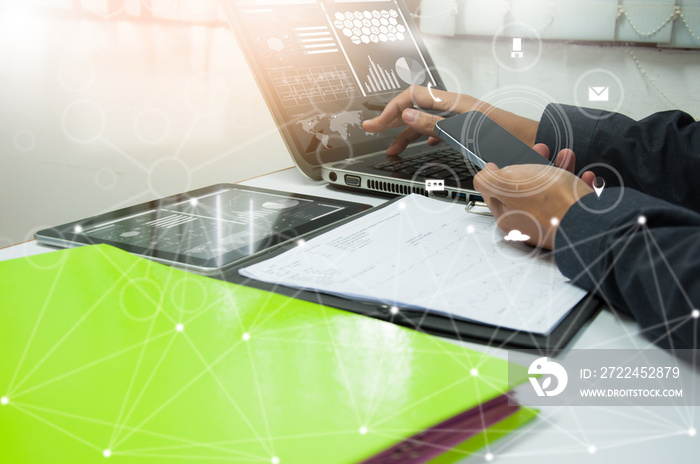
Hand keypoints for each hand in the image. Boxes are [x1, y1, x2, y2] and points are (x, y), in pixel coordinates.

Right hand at [362, 86, 538, 155]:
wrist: (533, 143)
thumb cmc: (507, 136)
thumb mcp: (464, 131)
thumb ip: (434, 124)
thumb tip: (407, 115)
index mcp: (452, 103)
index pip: (411, 98)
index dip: (390, 110)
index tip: (376, 125)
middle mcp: (455, 108)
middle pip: (415, 109)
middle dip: (391, 120)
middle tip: (373, 129)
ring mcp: (460, 118)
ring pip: (426, 122)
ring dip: (407, 134)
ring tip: (394, 150)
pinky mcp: (467, 129)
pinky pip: (439, 129)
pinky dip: (425, 137)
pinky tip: (424, 145)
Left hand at [473, 147, 594, 249]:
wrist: (589, 222)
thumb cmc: (548, 204)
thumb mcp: (507, 183)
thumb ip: (489, 179)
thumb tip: (483, 175)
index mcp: (508, 214)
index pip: (498, 191)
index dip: (504, 169)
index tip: (511, 156)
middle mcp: (528, 221)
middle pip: (527, 187)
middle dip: (536, 164)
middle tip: (542, 149)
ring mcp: (552, 222)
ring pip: (552, 190)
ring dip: (560, 168)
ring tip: (567, 155)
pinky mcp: (574, 221)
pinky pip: (574, 199)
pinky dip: (579, 184)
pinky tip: (585, 176)